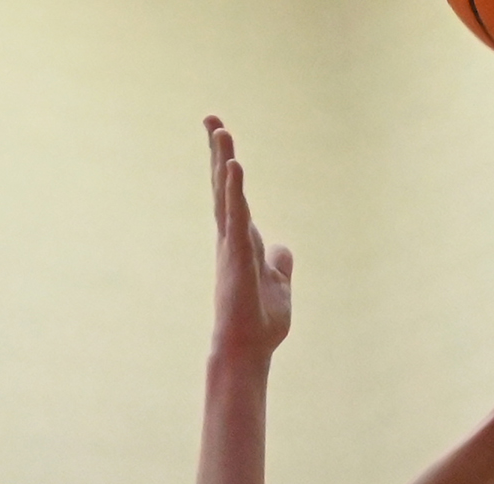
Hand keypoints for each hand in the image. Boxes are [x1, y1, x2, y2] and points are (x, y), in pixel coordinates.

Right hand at [205, 118, 292, 363]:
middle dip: (218, 153)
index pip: (234, 197)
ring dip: (223, 161)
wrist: (248, 352)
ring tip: (219, 130)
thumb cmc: (259, 324)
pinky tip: (234, 165)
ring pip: (226, 196)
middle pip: (224, 187)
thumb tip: (282, 247)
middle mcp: (232, 239)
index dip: (228, 167)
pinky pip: (236, 216)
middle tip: (211, 120)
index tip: (221, 137)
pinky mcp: (237, 257)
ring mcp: (232, 247)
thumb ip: (280, 263)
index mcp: (241, 243)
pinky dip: (235, 190)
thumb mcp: (278, 285)